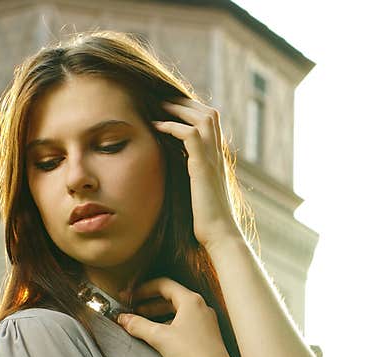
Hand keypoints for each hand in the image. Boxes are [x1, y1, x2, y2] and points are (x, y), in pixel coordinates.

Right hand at [116, 277, 234, 356]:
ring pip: (179, 311)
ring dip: (160, 314)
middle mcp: (201, 307)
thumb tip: (123, 319)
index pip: (164, 285)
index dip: (144, 289)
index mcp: (191, 301)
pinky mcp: (208, 334)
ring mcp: (206, 321)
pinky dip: (171, 324)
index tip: (131, 296)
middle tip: (134, 310)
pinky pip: (186, 322)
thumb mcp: (159, 337)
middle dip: (150, 303)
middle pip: (171, 297)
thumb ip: (138, 325)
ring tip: (144, 323)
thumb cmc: (190, 351)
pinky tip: (162, 335)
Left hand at [153, 97, 243, 249]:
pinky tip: (158, 126)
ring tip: (159, 106)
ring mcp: (213, 160)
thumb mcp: (198, 192)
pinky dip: (174, 126)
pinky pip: (190, 134)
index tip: (171, 108)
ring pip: (202, 117)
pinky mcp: (203, 167)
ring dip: (179, 108)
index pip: (210, 123)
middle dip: (185, 103)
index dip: (192, 111)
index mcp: (217, 159)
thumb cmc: (207, 220)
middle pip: (208, 113)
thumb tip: (176, 171)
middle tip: (162, 99)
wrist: (220, 235)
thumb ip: (192, 177)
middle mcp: (218, 155)